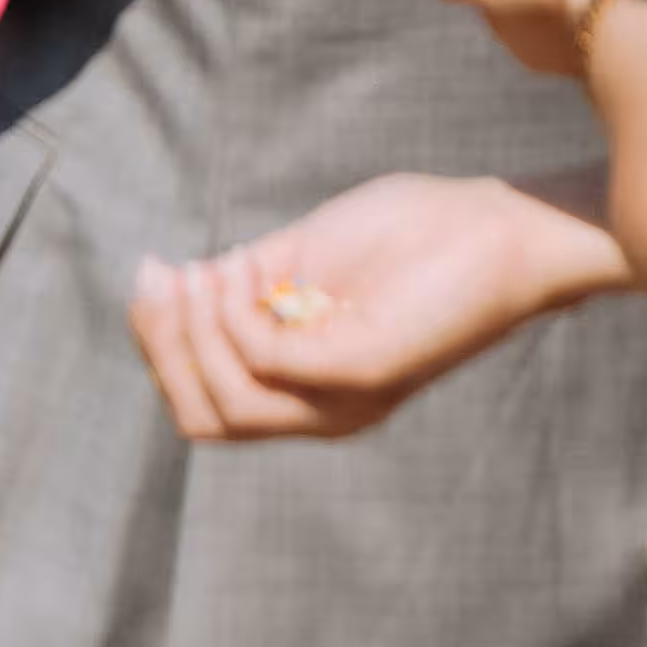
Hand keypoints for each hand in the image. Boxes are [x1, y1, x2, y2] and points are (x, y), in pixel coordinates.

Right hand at [128, 171, 633, 443]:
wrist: (497, 227)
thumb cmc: (407, 236)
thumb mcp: (302, 259)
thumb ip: (243, 287)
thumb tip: (171, 289)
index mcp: (310, 393)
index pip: (203, 410)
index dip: (160, 349)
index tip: (149, 278)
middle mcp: (325, 413)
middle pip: (201, 419)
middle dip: (162, 347)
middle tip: (159, 277)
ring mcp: (346, 400)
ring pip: (224, 404)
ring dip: (192, 333)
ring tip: (200, 271)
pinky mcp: (365, 372)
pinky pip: (264, 360)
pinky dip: (234, 313)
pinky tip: (244, 267)